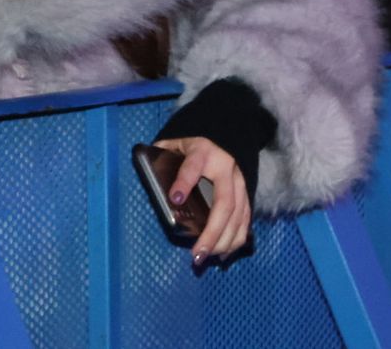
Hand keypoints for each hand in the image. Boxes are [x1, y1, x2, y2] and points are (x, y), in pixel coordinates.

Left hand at [154, 135, 250, 267]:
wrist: (227, 131)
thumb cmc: (193, 141)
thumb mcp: (175, 141)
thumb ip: (162, 155)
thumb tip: (144, 173)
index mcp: (203, 152)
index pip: (193, 166)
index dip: (184, 181)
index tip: (175, 198)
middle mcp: (225, 168)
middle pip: (223, 202)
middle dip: (212, 231)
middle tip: (197, 254)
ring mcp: (240, 181)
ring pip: (238, 215)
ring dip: (224, 241)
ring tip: (206, 258)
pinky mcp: (247, 192)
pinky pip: (245, 219)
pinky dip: (236, 239)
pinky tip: (222, 254)